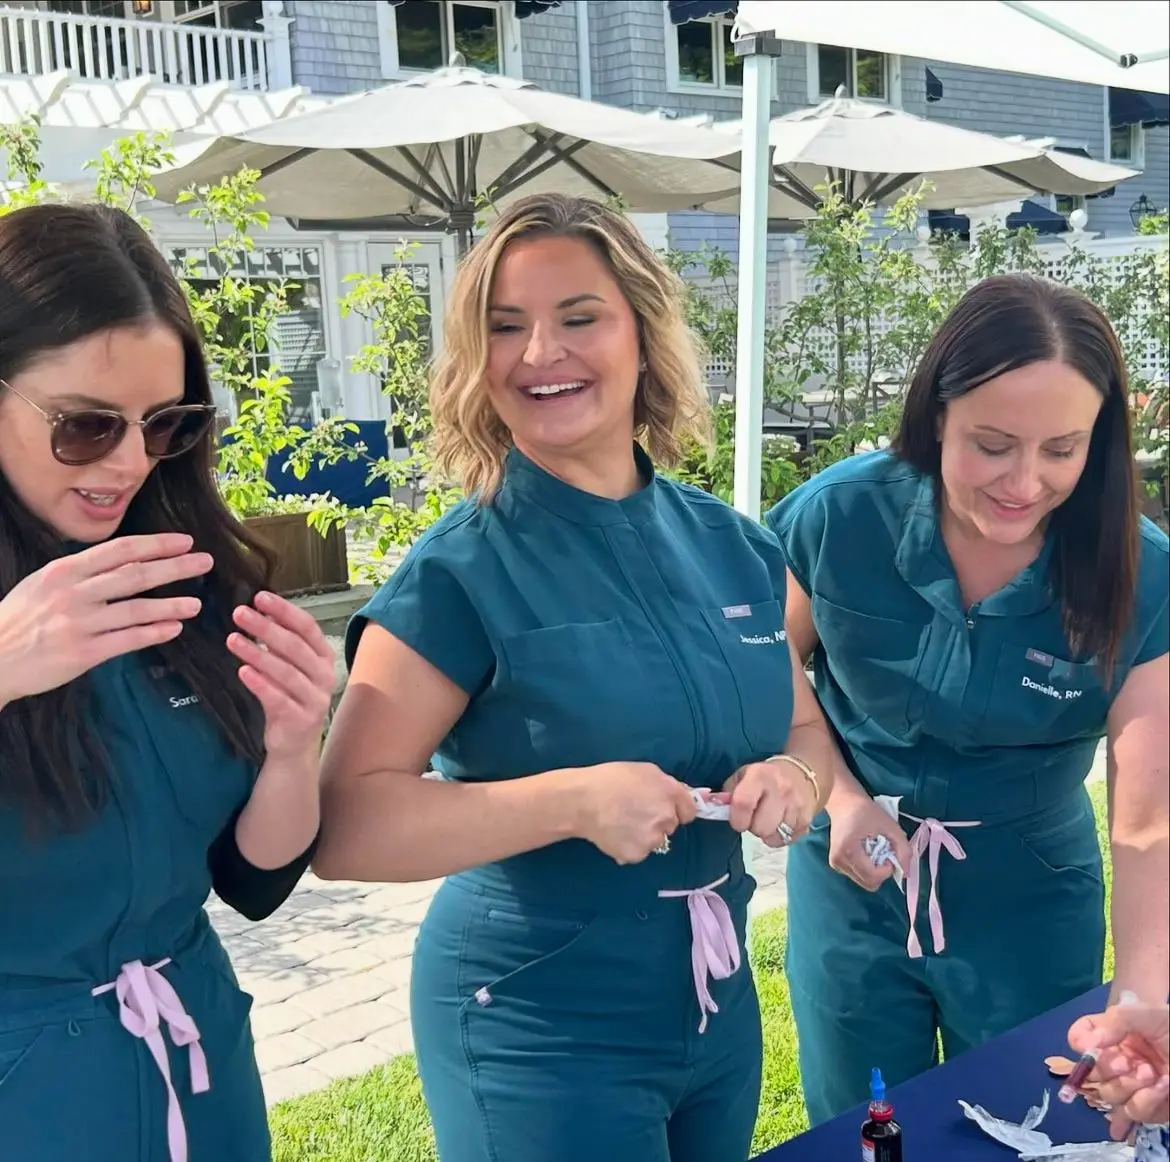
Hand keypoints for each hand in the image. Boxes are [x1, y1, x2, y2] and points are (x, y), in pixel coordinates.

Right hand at [0, 533, 210, 704]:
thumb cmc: (19, 619)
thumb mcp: (43, 583)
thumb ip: (81, 573)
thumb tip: (124, 561)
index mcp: (65, 571)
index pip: (121, 550)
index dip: (157, 544)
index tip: (185, 542)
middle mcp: (74, 593)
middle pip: (135, 574)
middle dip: (175, 567)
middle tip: (205, 562)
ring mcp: (79, 623)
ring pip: (136, 609)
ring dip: (171, 604)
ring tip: (196, 603)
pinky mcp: (82, 653)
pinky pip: (127, 640)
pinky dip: (154, 633)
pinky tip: (174, 629)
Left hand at [227, 591, 335, 761]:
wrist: (294, 742)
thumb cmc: (290, 696)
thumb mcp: (290, 666)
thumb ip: (282, 642)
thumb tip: (262, 611)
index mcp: (324, 657)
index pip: (307, 627)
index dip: (284, 611)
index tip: (260, 597)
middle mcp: (325, 675)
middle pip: (295, 646)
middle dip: (265, 628)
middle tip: (239, 613)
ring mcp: (315, 698)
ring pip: (285, 671)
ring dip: (257, 654)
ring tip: (232, 640)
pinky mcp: (301, 719)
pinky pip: (278, 698)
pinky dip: (260, 684)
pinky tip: (242, 671)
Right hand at [572, 762, 697, 864]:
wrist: (581, 801)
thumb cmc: (609, 779)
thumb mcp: (643, 770)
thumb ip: (665, 784)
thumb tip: (675, 797)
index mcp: (669, 793)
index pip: (689, 811)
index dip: (678, 810)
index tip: (665, 809)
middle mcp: (666, 816)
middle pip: (671, 826)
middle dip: (658, 820)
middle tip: (635, 812)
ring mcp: (652, 838)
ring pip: (655, 841)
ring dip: (644, 835)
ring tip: (621, 823)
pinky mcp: (637, 854)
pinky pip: (639, 852)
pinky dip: (630, 846)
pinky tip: (615, 834)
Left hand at [722, 758, 817, 847]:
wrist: (800, 773)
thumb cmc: (763, 777)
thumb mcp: (742, 775)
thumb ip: (727, 791)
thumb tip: (714, 808)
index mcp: (760, 775)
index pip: (743, 804)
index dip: (737, 819)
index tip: (737, 821)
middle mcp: (781, 789)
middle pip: (761, 827)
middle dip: (753, 827)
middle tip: (755, 818)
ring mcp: (797, 804)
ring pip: (774, 836)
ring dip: (767, 833)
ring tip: (767, 819)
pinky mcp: (807, 819)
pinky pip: (788, 840)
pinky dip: (780, 836)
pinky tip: (779, 823)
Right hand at [826, 789, 912, 890]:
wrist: (843, 801)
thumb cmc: (866, 811)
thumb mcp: (890, 826)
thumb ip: (903, 849)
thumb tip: (905, 873)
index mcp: (848, 850)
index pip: (873, 876)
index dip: (887, 870)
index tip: (890, 853)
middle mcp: (838, 861)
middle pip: (868, 883)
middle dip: (881, 872)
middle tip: (884, 853)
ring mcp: (835, 863)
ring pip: (863, 881)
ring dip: (874, 871)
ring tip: (874, 851)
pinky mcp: (835, 863)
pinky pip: (857, 876)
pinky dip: (866, 869)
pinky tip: (866, 852)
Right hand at [1068, 1001, 1169, 1138]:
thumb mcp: (1148, 1014)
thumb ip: (1115, 1021)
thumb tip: (1086, 1044)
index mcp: (1113, 1035)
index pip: (1079, 1038)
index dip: (1080, 1043)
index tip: (1090, 1046)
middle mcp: (1118, 1061)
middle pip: (1090, 1073)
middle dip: (1106, 1069)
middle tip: (1128, 1063)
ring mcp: (1133, 1086)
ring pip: (1110, 1096)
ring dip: (1128, 1086)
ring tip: (1153, 1074)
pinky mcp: (1150, 1108)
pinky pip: (1134, 1112)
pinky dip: (1146, 1101)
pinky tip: (1162, 1087)